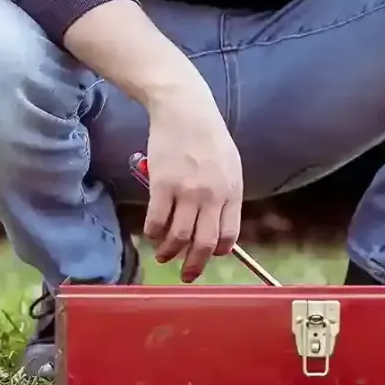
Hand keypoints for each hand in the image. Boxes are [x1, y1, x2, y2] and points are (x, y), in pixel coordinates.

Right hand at [142, 84, 243, 281]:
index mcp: (232, 190)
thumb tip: (219, 223)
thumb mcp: (230, 164)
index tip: (208, 255)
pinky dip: (153, 233)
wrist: (185, 109)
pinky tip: (151, 234)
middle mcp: (212, 195)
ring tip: (163, 255)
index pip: (228, 235)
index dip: (217, 251)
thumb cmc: (209, 135)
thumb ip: (226, 194)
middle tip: (186, 274)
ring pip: (178, 237)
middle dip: (194, 265)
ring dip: (169, 252)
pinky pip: (156, 221)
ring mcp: (187, 191)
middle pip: (203, 243)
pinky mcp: (162, 185)